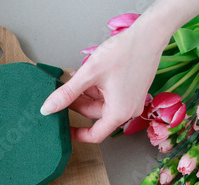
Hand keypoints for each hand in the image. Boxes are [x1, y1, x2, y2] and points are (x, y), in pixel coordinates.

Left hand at [40, 27, 164, 142]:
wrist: (148, 35)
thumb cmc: (125, 53)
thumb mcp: (89, 74)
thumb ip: (67, 93)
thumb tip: (49, 108)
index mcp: (119, 113)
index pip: (95, 135)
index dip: (77, 134)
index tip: (64, 131)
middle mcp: (127, 110)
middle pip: (94, 115)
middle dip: (77, 104)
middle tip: (61, 94)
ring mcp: (130, 100)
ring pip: (100, 103)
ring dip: (85, 94)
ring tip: (73, 79)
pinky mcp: (131, 90)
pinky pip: (108, 95)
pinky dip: (95, 88)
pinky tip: (85, 75)